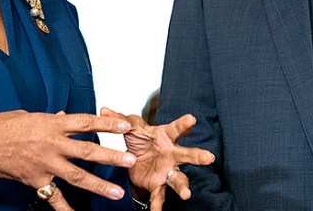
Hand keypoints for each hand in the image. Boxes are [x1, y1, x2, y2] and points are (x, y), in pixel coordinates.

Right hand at [0, 110, 136, 210]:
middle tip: (129, 160)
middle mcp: (51, 145)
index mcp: (51, 124)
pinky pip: (54, 198)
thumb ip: (51, 120)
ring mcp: (45, 164)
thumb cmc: (2, 126)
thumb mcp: (29, 115)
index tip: (126, 127)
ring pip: (77, 176)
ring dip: (99, 185)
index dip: (108, 125)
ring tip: (117, 192)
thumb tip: (66, 118)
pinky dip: (66, 209)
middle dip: (111, 157)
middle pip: (87, 151)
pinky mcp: (36, 181)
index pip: (86, 123)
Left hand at [100, 107, 214, 210]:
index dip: (184, 123)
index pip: (176, 128)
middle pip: (187, 154)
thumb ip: (120, 120)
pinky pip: (160, 196)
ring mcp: (168, 171)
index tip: (192, 119)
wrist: (137, 161)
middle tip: (209, 157)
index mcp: (166, 137)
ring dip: (183, 186)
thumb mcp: (132, 129)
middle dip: (198, 156)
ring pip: (179, 178)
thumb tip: (104, 110)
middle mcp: (172, 154)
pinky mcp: (159, 185)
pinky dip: (158, 205)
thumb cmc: (141, 141)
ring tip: (186, 194)